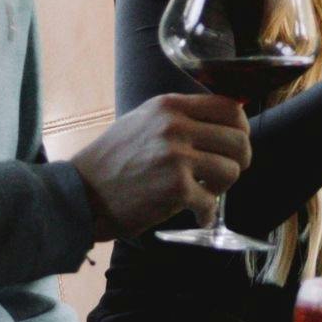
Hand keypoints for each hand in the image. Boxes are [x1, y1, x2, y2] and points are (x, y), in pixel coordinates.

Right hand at [71, 92, 252, 241]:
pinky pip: (211, 202)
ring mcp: (176, 156)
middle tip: (223, 175)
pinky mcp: (175, 188)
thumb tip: (223, 122)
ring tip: (204, 193)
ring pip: (232, 171)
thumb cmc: (112, 160)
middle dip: (238, 162)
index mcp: (170, 106)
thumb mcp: (144, 121)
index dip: (241, 128)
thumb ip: (180, 118)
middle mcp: (175, 126)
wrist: (80, 192)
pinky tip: (195, 215)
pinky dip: (206, 213)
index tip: (235, 144)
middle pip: (239, 140)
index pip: (230, 108)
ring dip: (222, 188)